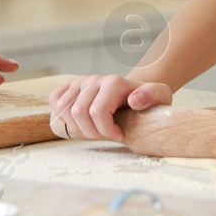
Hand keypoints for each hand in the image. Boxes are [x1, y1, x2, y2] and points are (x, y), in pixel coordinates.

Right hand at [47, 74, 172, 141]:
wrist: (134, 92)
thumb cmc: (147, 100)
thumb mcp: (160, 96)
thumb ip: (152, 95)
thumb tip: (134, 100)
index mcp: (113, 82)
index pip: (96, 112)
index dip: (105, 130)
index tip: (119, 136)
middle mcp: (94, 79)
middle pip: (78, 113)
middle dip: (91, 132)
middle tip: (105, 134)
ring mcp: (80, 82)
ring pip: (64, 110)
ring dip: (77, 127)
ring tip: (94, 129)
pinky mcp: (70, 86)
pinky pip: (55, 100)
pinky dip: (62, 115)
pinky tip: (79, 121)